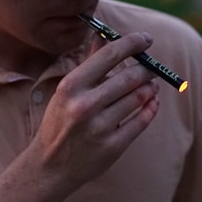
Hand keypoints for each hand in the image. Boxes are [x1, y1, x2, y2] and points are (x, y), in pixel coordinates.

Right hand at [31, 31, 160, 191]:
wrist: (50, 166)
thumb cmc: (60, 122)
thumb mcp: (67, 91)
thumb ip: (89, 63)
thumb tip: (103, 34)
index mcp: (71, 86)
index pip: (109, 55)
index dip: (132, 43)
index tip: (146, 39)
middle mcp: (85, 105)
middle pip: (130, 76)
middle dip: (146, 69)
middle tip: (151, 67)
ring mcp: (100, 127)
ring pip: (139, 98)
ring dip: (150, 89)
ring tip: (150, 86)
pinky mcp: (113, 146)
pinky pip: (142, 120)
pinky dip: (151, 108)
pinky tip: (152, 102)